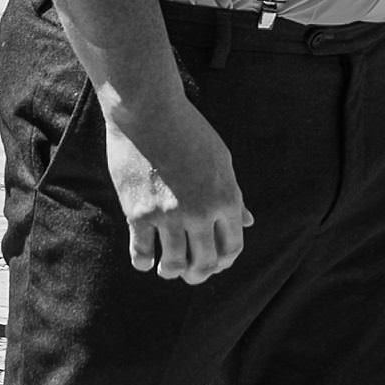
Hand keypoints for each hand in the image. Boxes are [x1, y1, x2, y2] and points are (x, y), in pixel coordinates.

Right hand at [104, 101, 254, 284]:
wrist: (148, 110)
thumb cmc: (187, 129)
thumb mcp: (220, 159)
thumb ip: (233, 195)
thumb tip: (246, 222)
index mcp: (225, 198)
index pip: (232, 247)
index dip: (223, 262)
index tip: (213, 263)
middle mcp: (200, 212)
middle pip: (204, 262)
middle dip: (198, 274)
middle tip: (190, 274)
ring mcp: (168, 214)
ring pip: (173, 264)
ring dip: (171, 272)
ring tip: (166, 270)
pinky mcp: (138, 213)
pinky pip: (142, 253)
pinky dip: (144, 262)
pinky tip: (144, 260)